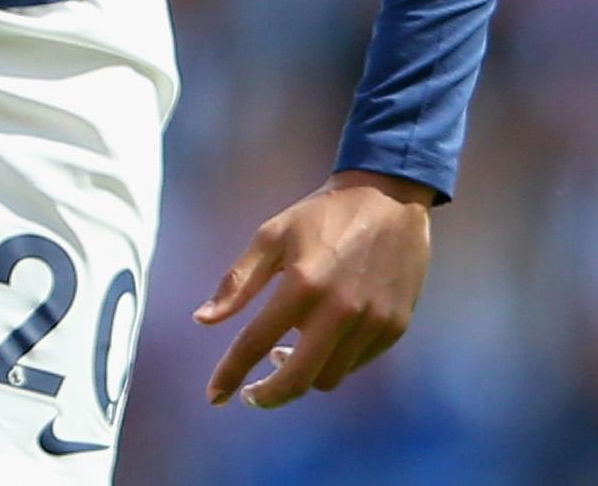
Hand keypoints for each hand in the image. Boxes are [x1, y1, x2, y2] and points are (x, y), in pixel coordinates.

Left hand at [196, 170, 435, 408]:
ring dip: (302, 376)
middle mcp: (340, 310)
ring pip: (329, 377)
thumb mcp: (271, 236)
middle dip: (268, 396)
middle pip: (299, 379)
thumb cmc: (320, 216)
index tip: (214, 397)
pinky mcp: (395, 328)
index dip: (231, 374)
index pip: (256, 342)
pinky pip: (355, 364)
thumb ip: (237, 281)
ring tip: (286, 354)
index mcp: (302, 284)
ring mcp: (372, 322)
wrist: (388, 200)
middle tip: (251, 395)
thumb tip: (202, 320)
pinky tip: (320, 342)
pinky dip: (332, 363)